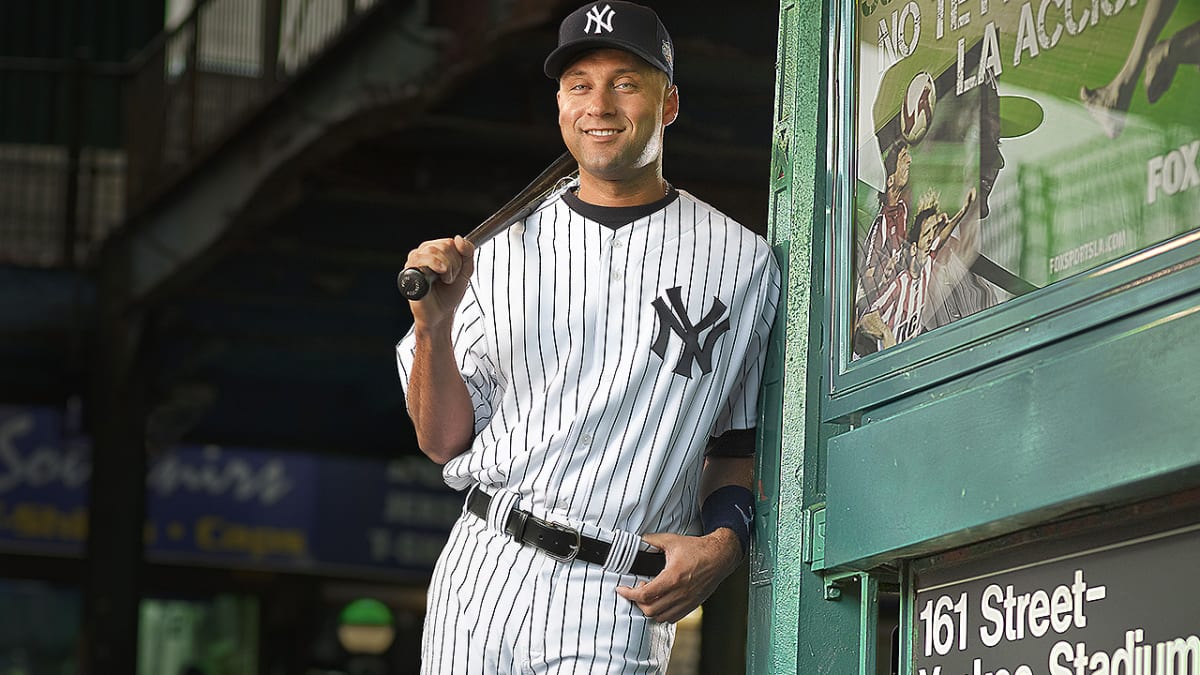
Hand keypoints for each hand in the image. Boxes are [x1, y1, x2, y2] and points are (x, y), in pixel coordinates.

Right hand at [404, 236, 475, 328]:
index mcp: (436, 250)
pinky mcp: (409, 272)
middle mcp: (423, 253)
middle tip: (449, 279)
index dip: (459, 258)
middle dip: (454, 265)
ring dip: (446, 269)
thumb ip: (468, 253)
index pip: (451, 242)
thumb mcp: (466, 271)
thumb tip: (459, 238)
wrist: (441, 314)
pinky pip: (421, 260)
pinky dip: (434, 267)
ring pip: (433, 251)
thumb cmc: (449, 294)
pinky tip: (435, 278)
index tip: (457, 272)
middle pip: (444, 245)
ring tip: (444, 280)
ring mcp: (414, 262)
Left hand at [615, 529, 742, 623]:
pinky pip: (672, 618)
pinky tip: (660, 602)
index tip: (622, 590)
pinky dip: (662, 614)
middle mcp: (680, 593)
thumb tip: (638, 540)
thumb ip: (652, 540)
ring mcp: (687, 601)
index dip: (629, 594)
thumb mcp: (672, 540)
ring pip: (660, 617)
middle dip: (638, 602)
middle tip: (636, 590)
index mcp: (673, 577)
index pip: (645, 594)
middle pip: (650, 610)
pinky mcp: (692, 605)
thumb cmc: (697, 549)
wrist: (719, 557)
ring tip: (648, 596)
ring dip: (649, 609)